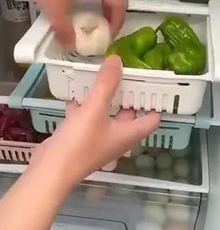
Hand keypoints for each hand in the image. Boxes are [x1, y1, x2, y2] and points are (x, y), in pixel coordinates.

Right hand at [31, 56, 160, 186]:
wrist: (51, 170)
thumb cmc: (80, 142)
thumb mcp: (95, 109)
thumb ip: (106, 84)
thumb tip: (118, 60)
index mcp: (129, 133)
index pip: (152, 119)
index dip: (157, 103)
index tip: (156, 84)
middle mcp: (118, 138)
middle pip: (130, 115)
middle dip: (130, 96)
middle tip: (128, 73)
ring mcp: (99, 140)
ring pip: (107, 115)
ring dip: (106, 99)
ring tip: (103, 78)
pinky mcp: (81, 139)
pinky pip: (87, 119)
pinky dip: (84, 106)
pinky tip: (75, 93)